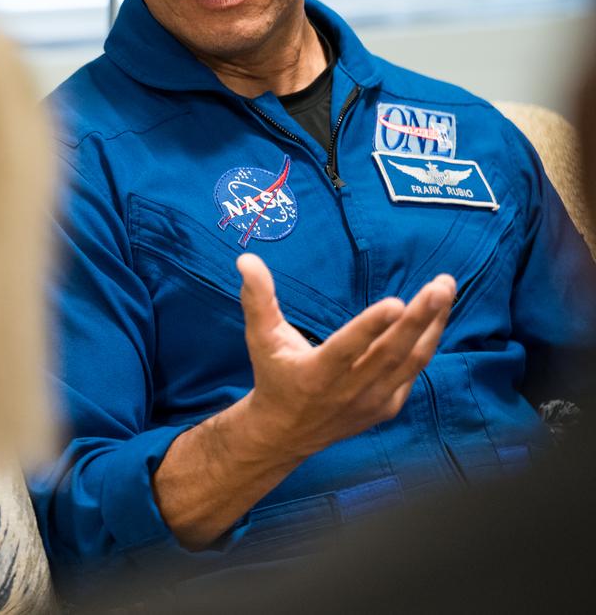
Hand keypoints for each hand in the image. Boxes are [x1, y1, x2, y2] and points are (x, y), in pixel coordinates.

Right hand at [234, 253, 455, 462]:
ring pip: (412, 361)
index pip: (348, 348)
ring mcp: (374, 401)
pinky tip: (436, 315)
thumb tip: (246, 259)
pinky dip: (427, 341)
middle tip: (439, 287)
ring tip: (446, 290)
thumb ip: (257, 299)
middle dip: (419, 319)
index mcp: (317, 373)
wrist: (288, 433)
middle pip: (392, 353)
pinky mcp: (388, 405)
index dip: (371, 327)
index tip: (396, 302)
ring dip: (433, 325)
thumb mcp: (260, 339)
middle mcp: (350, 390)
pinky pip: (413, 370)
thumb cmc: (274, 375)